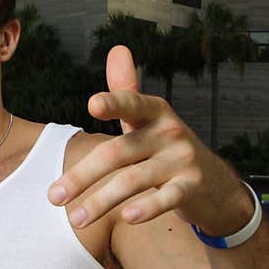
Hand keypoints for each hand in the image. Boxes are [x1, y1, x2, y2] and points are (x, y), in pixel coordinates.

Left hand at [48, 46, 252, 236]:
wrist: (216, 183)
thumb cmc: (167, 146)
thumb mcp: (148, 118)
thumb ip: (126, 89)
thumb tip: (117, 49)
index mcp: (153, 112)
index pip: (130, 104)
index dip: (113, 102)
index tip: (92, 105)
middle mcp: (168, 131)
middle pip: (118, 153)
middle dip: (83, 176)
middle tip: (53, 197)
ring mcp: (182, 160)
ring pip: (134, 180)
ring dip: (101, 201)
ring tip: (75, 219)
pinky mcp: (192, 187)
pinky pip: (167, 198)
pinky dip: (148, 208)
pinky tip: (128, 218)